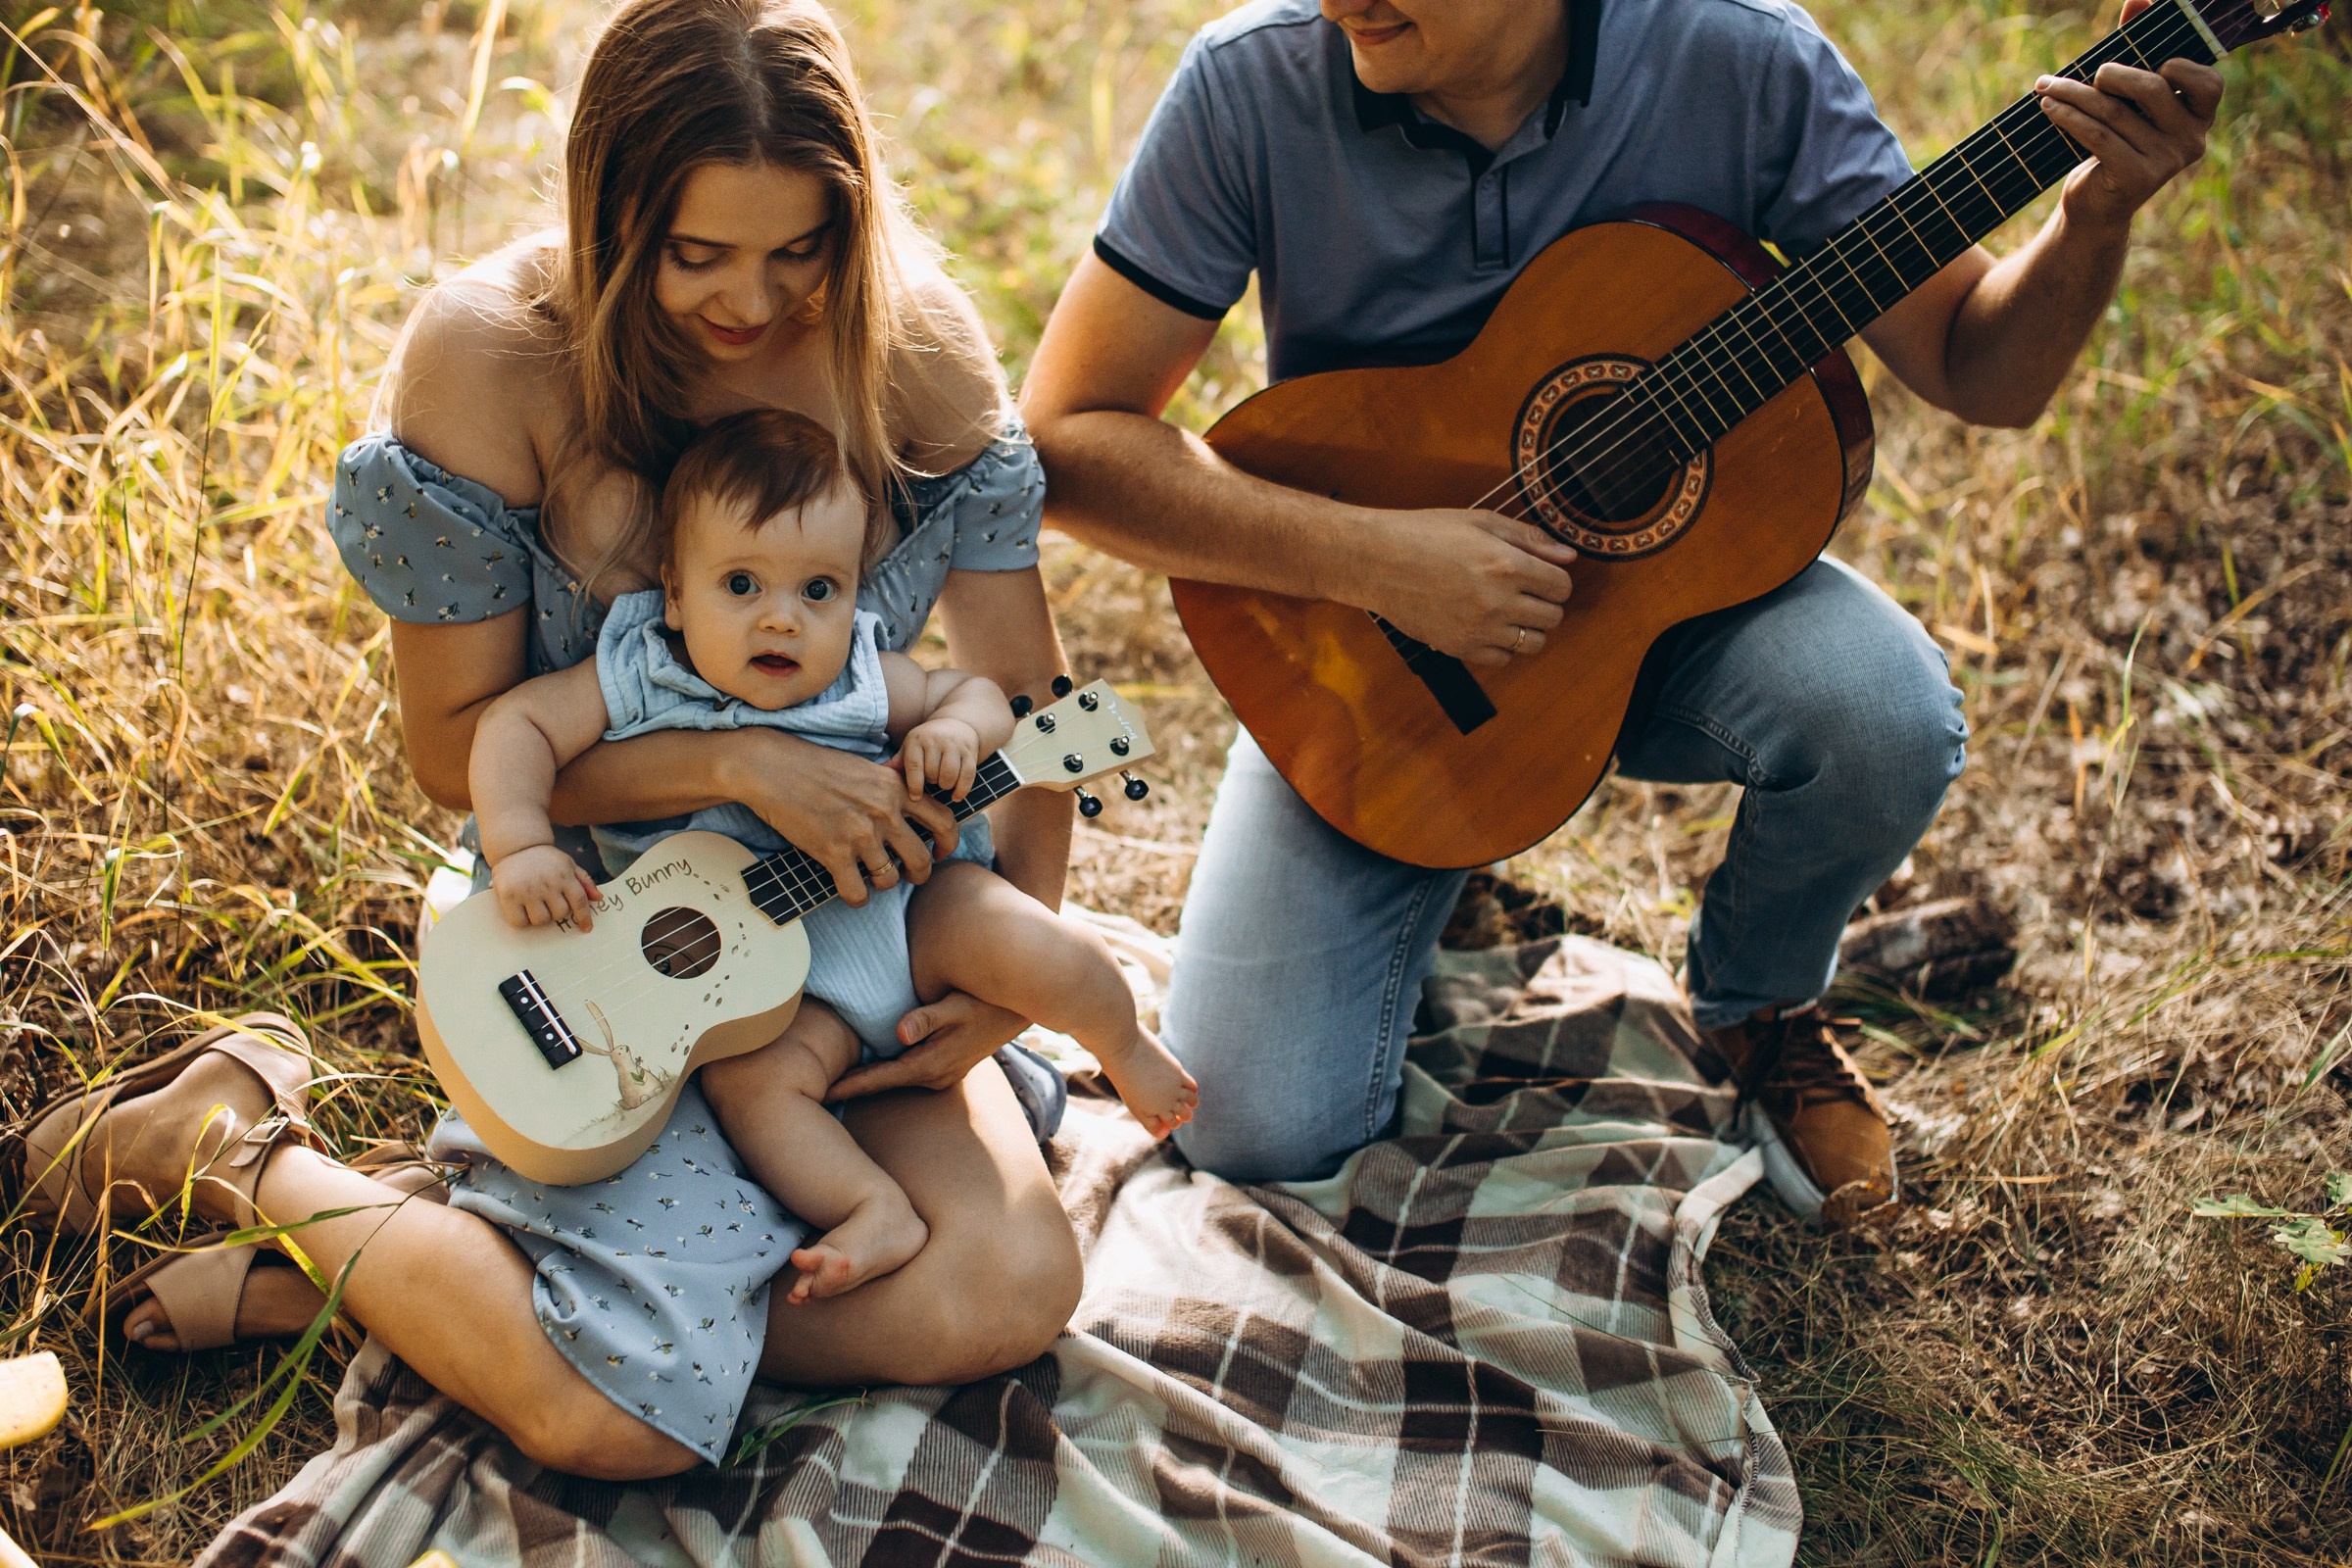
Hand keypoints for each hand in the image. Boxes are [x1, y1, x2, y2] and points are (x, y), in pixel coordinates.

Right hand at [492, 844, 600, 929]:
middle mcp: (547, 883)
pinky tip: (521, 908)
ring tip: (534, 903)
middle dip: (556, 911)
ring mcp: (527, 890)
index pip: (579, 901)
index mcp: (564, 875)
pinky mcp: (508, 896)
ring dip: (539, 916)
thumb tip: (599, 898)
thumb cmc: (544, 859)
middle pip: (560, 913)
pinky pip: (520, 922)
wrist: (516, 847)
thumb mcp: (568, 864)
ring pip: (541, 920)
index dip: (584, 917)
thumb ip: (584, 881)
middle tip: (548, 900)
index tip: (587, 928)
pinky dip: (522, 920)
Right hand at [722, 730, 959, 904]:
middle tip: (906, 876)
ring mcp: (860, 834)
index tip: (939, 853)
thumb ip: (890, 788)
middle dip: (918, 874)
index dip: (948, 844)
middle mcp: (884, 812)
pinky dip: (857, 898)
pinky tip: (851, 890)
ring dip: (882, 884)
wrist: (773, 768)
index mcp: (896, 789)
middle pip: (921, 860)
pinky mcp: (833, 852)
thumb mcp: (865, 768)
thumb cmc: (816, 765)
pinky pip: (857, 892)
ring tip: (870, 877)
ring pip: (889, 880)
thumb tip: (912, 806)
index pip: (945, 821)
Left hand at [823, 990, 1028, 1100]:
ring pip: (896, 1080)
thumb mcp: (957, 1005)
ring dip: (868, 1081)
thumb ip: (927, 1018)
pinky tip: (871, 1069)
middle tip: (815, 1090)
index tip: (823, 1093)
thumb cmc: (987, 1001)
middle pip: (884, 1085)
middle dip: (852, 1087)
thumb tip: (900, 1032)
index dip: (851, 1086)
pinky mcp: (946, 1069)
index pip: (882, 1078)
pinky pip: (908, 1074)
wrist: (1021, 1009)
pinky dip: (887, 1073)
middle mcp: (935, 1076)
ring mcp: (942, 1076)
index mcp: (932, 1064)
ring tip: (835, 1083)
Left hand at [897, 718, 981, 800]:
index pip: (915, 765)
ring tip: (942, 783)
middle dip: (931, 782)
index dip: (915, 785)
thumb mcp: (910, 747)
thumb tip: (878, 774)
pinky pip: (968, 776)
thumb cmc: (927, 742)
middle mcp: (936, 740)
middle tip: (931, 779)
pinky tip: (956, 796)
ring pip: (950, 776)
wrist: (956, 724)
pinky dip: (962, 790)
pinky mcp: (970, 752)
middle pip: (933, 773)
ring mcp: (954, 745)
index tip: (915, 797)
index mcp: (917, 739)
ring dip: (946, 786)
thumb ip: (897, 763)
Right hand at [1355, 506, 1575, 668]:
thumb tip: (1568, 556)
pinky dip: (1502, 646)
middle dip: (1546, 603)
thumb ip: (1529, 538)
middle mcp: (1498, 601)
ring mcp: (1479, 629)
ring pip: (1534, 643)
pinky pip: (1503, 659)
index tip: (1541, 575)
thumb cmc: (1425, 534)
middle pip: (1554, 617)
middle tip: (1524, 591)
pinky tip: (1486, 626)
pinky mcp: (1459, 647)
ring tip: (1509, 611)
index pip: (1562, 586)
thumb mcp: (1480, 522)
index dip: (1556, 579)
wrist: (1376, 560)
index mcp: (1507, 565)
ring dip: (1529, 628)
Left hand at [2036, 5, 2221, 231]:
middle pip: (2152, 89)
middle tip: (2090, 72)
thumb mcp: (2128, 98)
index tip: (2153, 58)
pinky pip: (2097, 136)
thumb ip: (2140, 46)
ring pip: (2115, 112)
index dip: (2180, 64)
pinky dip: (2068, 117)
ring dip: (2074, 93)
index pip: (2208, 83)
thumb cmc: (2115, 140)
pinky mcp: (2135, 177)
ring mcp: (2166, 162)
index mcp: (2199, 117)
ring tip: (2046, 86)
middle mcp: (2191, 140)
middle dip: (2113, 74)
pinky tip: (2048, 106)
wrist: (2096, 206)